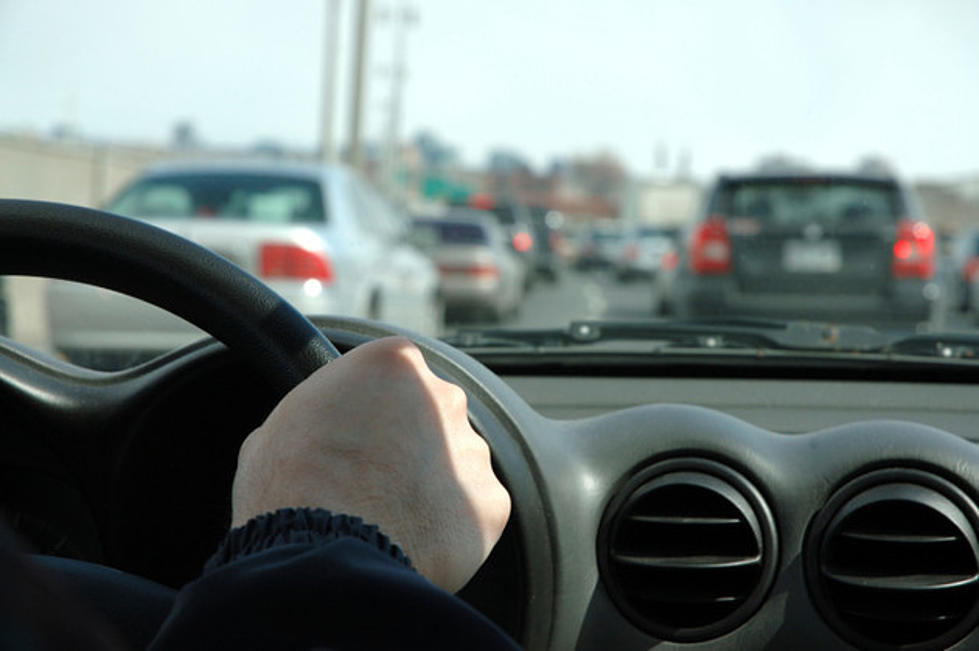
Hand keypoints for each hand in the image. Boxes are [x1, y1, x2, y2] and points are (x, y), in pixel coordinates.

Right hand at [231, 336, 511, 592]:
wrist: (323, 553)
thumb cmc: (291, 487)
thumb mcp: (279, 427)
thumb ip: (317, 412)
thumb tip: (312, 429)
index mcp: (395, 363)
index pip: (397, 374)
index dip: (376, 409)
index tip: (361, 435)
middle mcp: (444, 396)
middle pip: (434, 415)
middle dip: (412, 443)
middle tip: (375, 479)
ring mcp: (473, 449)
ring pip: (457, 464)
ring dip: (432, 485)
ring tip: (390, 517)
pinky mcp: (491, 502)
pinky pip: (473, 511)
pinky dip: (450, 528)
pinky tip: (413, 539)